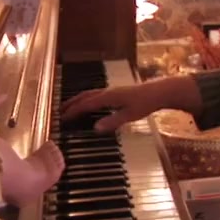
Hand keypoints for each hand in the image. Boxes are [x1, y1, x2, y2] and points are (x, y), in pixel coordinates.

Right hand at [59, 74, 201, 132]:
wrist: (159, 92)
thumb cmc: (145, 103)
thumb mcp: (130, 115)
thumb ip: (112, 121)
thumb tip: (95, 128)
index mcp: (108, 97)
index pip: (86, 104)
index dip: (73, 111)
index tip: (63, 117)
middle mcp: (107, 92)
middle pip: (85, 96)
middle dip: (72, 103)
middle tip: (60, 111)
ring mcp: (112, 91)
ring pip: (90, 94)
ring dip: (78, 100)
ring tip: (69, 107)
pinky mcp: (116, 93)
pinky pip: (96, 95)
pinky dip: (88, 100)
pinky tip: (89, 106)